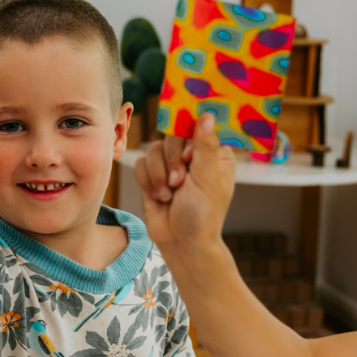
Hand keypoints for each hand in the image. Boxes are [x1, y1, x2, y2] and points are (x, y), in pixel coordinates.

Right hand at [135, 114, 235, 253]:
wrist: (180, 242)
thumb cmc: (202, 214)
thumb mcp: (208, 178)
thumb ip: (205, 145)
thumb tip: (207, 114)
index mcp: (214, 154)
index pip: (197, 127)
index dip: (189, 140)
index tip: (190, 159)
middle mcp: (193, 156)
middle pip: (172, 135)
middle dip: (172, 160)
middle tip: (179, 183)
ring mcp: (172, 165)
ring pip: (154, 148)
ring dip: (159, 174)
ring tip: (169, 195)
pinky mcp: (153, 175)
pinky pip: (142, 163)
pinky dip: (148, 181)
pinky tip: (159, 197)